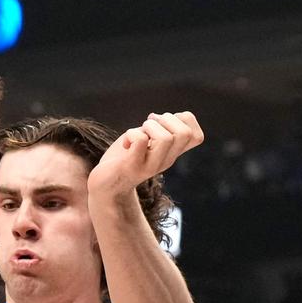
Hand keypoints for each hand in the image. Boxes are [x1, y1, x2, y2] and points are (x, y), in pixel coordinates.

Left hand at [88, 111, 204, 195]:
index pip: (197, 136)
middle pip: (185, 133)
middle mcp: (166, 161)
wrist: (104, 186)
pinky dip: (131, 134)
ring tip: (137, 134)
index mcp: (172, 154)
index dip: (185, 120)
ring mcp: (150, 165)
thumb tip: (162, 116)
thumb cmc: (124, 158)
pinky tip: (126, 143)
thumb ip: (158, 130)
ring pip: (166, 138)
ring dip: (150, 126)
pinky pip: (140, 140)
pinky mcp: (132, 166)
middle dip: (167, 119)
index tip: (164, 121)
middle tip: (149, 126)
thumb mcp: (146, 141)